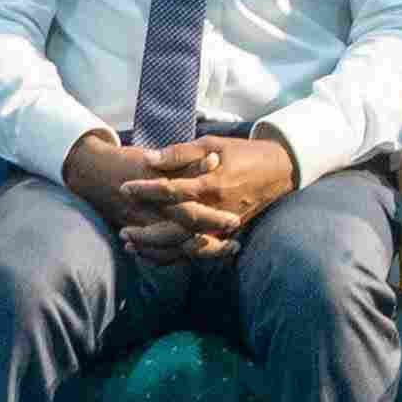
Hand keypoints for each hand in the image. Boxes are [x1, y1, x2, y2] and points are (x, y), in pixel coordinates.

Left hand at [121, 132, 299, 259]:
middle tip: (122, 229)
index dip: (146, 190)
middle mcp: (217, 210)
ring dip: (158, 249)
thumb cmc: (242, 153)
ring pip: (186, 246)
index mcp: (213, 184)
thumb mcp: (212, 143)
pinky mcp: (227, 235)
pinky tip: (155, 256)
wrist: (278, 170)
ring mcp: (223, 226)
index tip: (124, 188)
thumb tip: (149, 159)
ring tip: (132, 246)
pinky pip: (199, 253)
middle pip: (176, 228)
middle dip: (147, 232)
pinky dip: (177, 257)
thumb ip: (180, 152)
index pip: (172, 191)